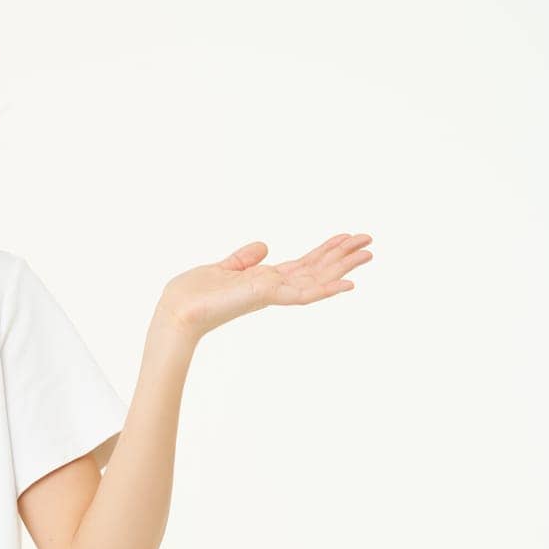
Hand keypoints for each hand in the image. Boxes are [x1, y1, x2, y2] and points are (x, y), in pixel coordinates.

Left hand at [157, 233, 372, 338]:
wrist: (177, 310)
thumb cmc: (193, 295)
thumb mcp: (222, 268)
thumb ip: (244, 259)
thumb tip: (265, 247)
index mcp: (264, 280)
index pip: (303, 264)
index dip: (326, 251)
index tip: (346, 237)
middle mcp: (273, 288)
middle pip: (317, 269)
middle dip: (343, 256)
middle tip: (371, 241)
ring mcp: (272, 294)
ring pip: (317, 279)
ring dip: (344, 267)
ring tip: (369, 253)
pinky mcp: (266, 297)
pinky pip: (303, 293)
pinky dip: (327, 289)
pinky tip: (349, 283)